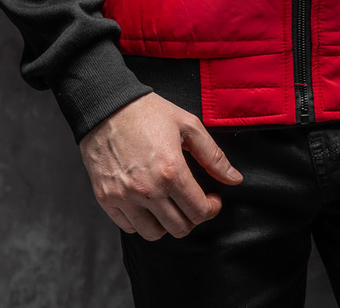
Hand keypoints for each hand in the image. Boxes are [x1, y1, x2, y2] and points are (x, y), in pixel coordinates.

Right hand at [78, 92, 242, 240]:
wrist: (105, 106)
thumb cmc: (147, 112)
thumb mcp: (188, 124)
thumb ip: (213, 155)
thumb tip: (234, 179)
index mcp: (171, 171)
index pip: (199, 211)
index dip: (212, 208)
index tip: (212, 199)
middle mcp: (148, 190)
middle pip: (179, 228)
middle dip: (192, 217)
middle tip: (192, 201)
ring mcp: (124, 197)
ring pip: (154, 234)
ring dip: (167, 223)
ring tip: (170, 204)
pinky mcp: (106, 199)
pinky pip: (128, 227)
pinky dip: (141, 221)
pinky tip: (147, 203)